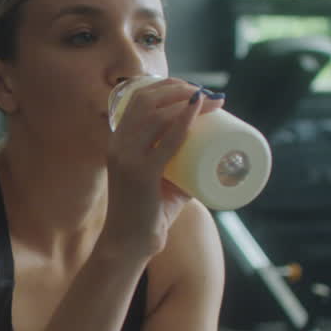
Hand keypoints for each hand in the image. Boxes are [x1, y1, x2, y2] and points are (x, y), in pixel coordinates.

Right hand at [98, 77, 224, 258]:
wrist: (129, 243)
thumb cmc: (148, 213)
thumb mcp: (163, 181)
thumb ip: (182, 166)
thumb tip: (212, 154)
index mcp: (118, 140)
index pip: (139, 98)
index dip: (168, 86)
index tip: (195, 90)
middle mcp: (118, 144)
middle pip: (147, 99)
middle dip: (179, 87)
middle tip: (207, 93)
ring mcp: (127, 157)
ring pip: (156, 113)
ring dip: (185, 99)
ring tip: (210, 100)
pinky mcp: (140, 173)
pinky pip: (165, 140)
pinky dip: (183, 121)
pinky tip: (197, 109)